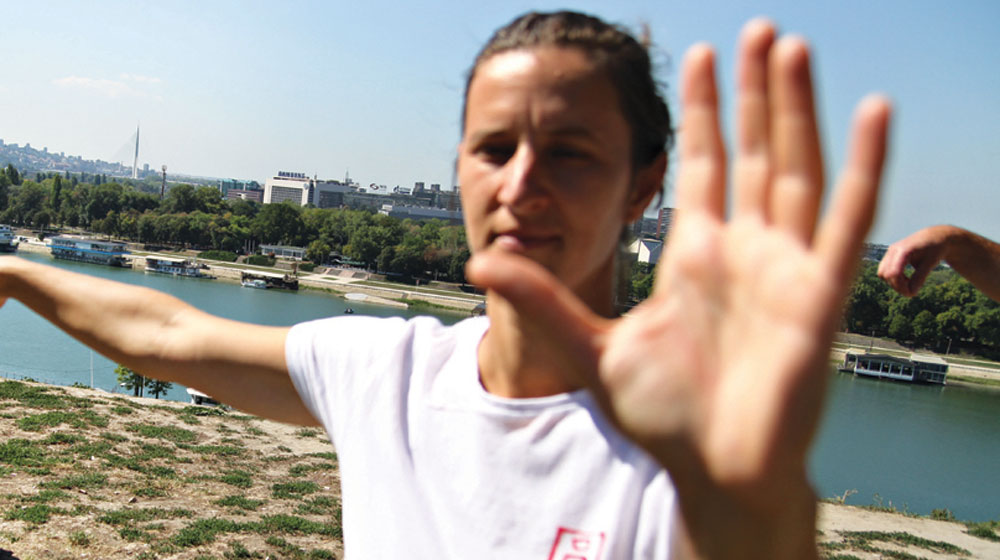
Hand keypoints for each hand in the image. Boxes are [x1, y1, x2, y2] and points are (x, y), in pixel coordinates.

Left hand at [468, 20, 890, 558]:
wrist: (710, 470)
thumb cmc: (663, 417)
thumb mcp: (592, 347)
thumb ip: (539, 296)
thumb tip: (477, 256)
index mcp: (695, 257)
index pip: (702, 164)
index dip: (703, 111)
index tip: (699, 55)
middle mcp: (743, 252)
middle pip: (754, 152)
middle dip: (755, 91)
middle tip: (760, 29)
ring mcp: (784, 268)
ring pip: (797, 168)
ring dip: (798, 107)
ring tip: (793, 47)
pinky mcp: (818, 295)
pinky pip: (846, 219)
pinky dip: (862, 165)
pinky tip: (869, 112)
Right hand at [877, 225, 951, 295]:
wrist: (935, 236)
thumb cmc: (935, 249)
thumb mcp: (931, 263)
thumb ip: (920, 278)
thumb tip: (911, 294)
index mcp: (904, 250)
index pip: (893, 273)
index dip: (900, 287)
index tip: (913, 294)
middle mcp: (893, 250)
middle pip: (885, 274)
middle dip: (896, 286)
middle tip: (912, 290)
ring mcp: (890, 252)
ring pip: (882, 273)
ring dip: (894, 282)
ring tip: (910, 283)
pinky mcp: (890, 256)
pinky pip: (885, 271)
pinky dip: (893, 279)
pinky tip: (906, 279)